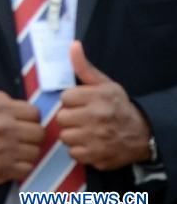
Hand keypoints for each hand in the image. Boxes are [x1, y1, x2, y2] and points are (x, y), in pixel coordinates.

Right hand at [0, 91, 43, 184]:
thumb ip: (7, 100)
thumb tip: (29, 110)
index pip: (35, 113)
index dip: (31, 118)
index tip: (25, 123)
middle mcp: (2, 127)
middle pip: (39, 133)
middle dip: (32, 135)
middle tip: (23, 137)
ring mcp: (3, 149)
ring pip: (36, 152)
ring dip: (28, 152)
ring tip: (16, 149)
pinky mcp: (3, 169)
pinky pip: (28, 168)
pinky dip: (22, 166)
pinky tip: (12, 160)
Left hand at [57, 41, 151, 169]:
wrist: (142, 134)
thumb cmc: (118, 105)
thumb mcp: (104, 83)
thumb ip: (84, 66)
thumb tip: (73, 45)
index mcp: (96, 98)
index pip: (64, 98)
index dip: (71, 100)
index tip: (80, 102)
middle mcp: (96, 119)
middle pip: (61, 118)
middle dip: (69, 117)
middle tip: (80, 116)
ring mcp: (97, 141)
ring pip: (65, 137)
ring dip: (72, 134)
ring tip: (83, 129)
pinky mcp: (98, 158)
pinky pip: (74, 154)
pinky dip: (79, 150)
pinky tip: (88, 143)